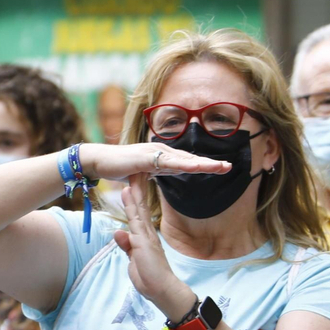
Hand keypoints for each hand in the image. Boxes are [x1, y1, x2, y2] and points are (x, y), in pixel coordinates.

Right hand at [77, 142, 229, 182]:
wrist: (99, 161)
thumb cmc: (119, 167)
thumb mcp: (141, 174)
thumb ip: (153, 175)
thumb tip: (160, 177)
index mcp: (162, 157)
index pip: (188, 163)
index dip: (205, 166)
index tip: (222, 169)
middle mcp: (162, 152)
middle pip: (190, 159)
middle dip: (210, 163)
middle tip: (229, 166)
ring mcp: (154, 152)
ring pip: (184, 160)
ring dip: (203, 164)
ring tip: (220, 167)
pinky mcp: (146, 157)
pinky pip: (168, 162)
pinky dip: (183, 165)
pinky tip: (196, 167)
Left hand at [114, 178, 194, 320]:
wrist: (164, 291)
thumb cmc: (150, 280)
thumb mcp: (134, 261)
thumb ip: (127, 247)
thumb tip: (118, 233)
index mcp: (145, 238)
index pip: (138, 214)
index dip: (135, 198)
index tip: (133, 182)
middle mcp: (147, 233)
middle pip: (140, 206)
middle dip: (138, 187)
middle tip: (137, 168)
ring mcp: (145, 236)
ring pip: (138, 207)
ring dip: (134, 189)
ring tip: (132, 171)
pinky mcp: (143, 241)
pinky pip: (135, 218)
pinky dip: (131, 204)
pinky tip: (128, 191)